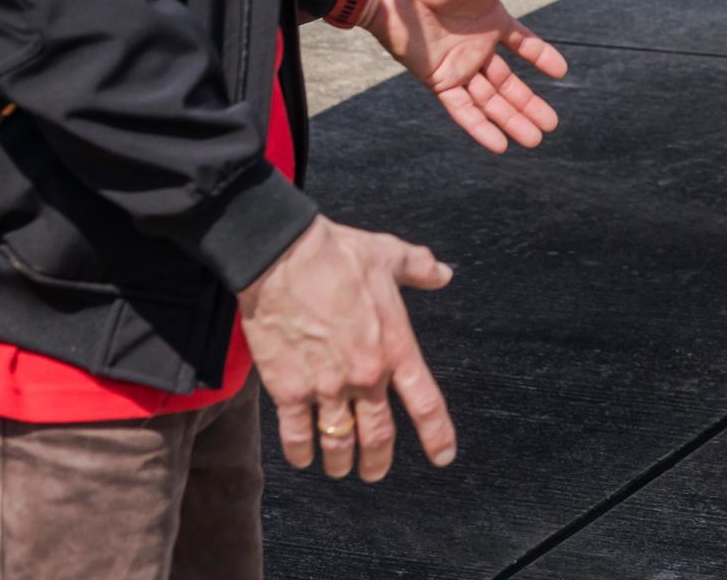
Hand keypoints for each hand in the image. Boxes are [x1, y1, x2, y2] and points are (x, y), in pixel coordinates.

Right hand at [240, 215, 455, 480]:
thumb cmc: (336, 253)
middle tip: (375, 472)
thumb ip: (420, 268)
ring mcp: (326, 386)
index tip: (443, 456)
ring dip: (340, 462)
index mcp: (395, 346)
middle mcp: (365, 375)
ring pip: (339, 442)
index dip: (437, 435)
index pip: (425, 402)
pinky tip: (304, 459)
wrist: (282, 257)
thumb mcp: (389, 255)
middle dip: (377, 461)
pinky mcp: (288, 389)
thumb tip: (444, 273)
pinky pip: (297, 435)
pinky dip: (302, 452)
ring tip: (339, 470)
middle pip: (378, 436)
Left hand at [371, 0, 570, 153]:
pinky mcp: (438, 79)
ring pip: (490, 101)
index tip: (562, 72)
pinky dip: (480, 128)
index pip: (523, 44)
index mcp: (491, 21)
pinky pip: (463, 109)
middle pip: (509, 84)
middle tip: (552, 125)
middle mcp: (476, 47)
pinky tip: (500, 145)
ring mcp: (458, 65)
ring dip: (512, 120)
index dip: (542, 57)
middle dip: (531, 104)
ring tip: (536, 140)